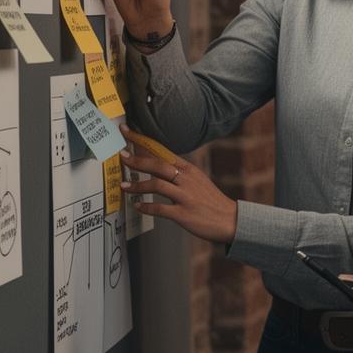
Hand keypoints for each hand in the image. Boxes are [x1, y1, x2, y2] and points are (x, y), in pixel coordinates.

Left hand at [119, 148, 237, 243]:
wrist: (231, 220)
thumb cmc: (211, 201)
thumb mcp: (198, 180)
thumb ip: (179, 172)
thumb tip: (158, 167)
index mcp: (188, 169)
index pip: (162, 150)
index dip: (142, 141)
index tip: (127, 132)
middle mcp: (186, 179)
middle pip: (158, 165)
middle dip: (137, 160)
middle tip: (121, 157)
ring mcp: (185, 196)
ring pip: (157, 185)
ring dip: (137, 185)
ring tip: (124, 186)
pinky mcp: (184, 214)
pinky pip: (160, 209)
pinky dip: (146, 207)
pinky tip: (138, 206)